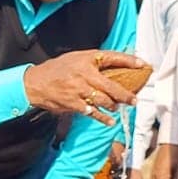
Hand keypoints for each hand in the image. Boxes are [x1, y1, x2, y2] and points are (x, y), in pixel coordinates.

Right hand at [22, 50, 142, 124]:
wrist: (35, 83)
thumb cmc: (57, 70)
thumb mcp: (75, 58)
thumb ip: (93, 62)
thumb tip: (116, 65)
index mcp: (86, 59)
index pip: (112, 57)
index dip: (129, 60)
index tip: (143, 65)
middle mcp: (84, 74)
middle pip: (112, 85)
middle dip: (126, 94)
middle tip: (134, 100)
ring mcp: (79, 90)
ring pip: (104, 100)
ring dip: (114, 105)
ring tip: (119, 107)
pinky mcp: (74, 104)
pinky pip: (93, 112)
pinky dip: (103, 118)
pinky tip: (110, 121)